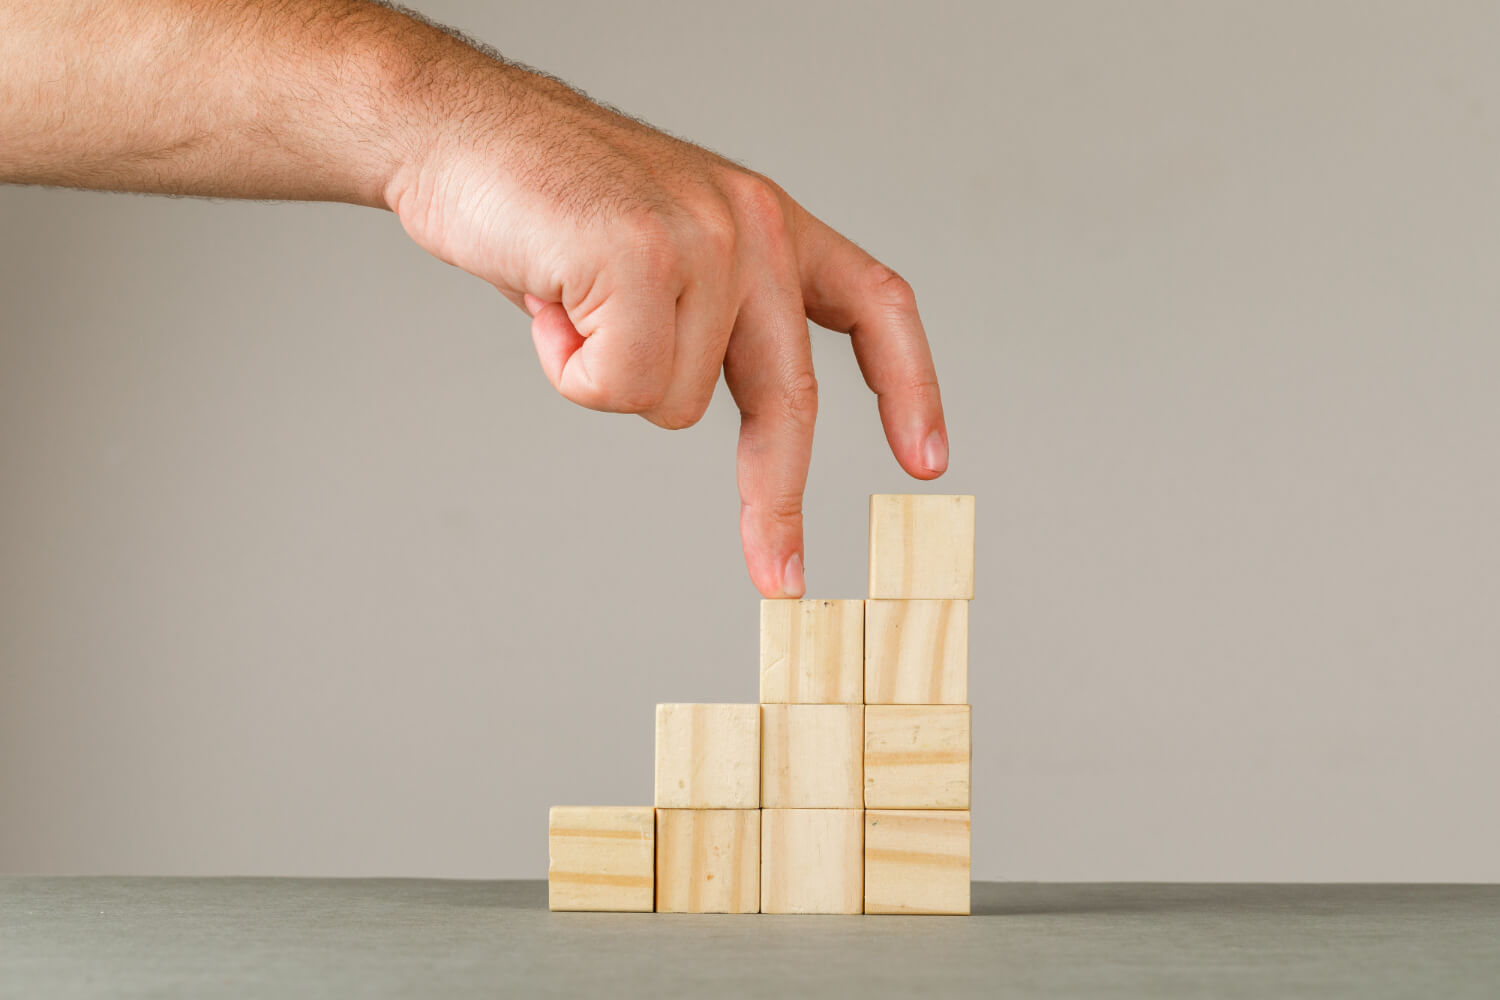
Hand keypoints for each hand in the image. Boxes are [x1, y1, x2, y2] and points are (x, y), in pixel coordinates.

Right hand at [387, 68, 947, 596]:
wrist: (454, 131)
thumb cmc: (544, 202)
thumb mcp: (652, 255)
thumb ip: (700, 321)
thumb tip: (700, 406)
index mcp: (766, 222)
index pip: (873, 303)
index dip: (909, 386)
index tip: (925, 460)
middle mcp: (751, 224)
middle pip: (787, 396)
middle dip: (774, 499)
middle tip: (778, 574)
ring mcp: (702, 237)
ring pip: (676, 404)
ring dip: (604, 377)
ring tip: (565, 304)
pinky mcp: (641, 254)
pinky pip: (621, 386)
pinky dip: (570, 368)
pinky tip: (547, 301)